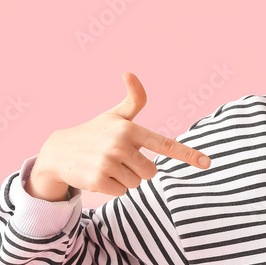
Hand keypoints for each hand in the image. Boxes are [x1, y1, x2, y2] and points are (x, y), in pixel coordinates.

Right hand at [31, 73, 210, 197]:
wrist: (58, 151)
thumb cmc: (94, 132)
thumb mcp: (114, 116)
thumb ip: (132, 99)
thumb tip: (130, 72)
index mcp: (130, 129)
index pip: (164, 144)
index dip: (187, 154)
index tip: (207, 162)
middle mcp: (121, 144)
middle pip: (151, 171)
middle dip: (137, 169)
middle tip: (118, 159)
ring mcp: (109, 162)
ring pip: (136, 183)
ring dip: (123, 179)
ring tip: (106, 165)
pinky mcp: (99, 179)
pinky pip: (121, 192)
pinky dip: (111, 188)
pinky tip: (97, 175)